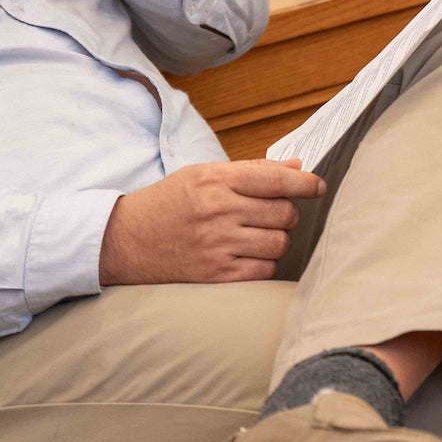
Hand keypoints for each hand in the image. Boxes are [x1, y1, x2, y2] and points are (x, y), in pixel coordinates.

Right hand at [98, 160, 325, 284]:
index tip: (318, 186)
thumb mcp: (202, 175)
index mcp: (215, 180)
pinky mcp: (214, 274)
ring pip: (278, 243)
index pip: (275, 179)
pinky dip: (264, 263)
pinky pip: (263, 270)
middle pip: (283, 213)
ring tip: (258, 235)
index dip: (305, 184)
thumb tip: (297, 167)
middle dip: (287, 214)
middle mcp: (218, 211)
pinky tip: (249, 255)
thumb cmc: (167, 203)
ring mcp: (217, 245)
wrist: (124, 241)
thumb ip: (251, 171)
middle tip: (273, 214)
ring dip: (277, 239)